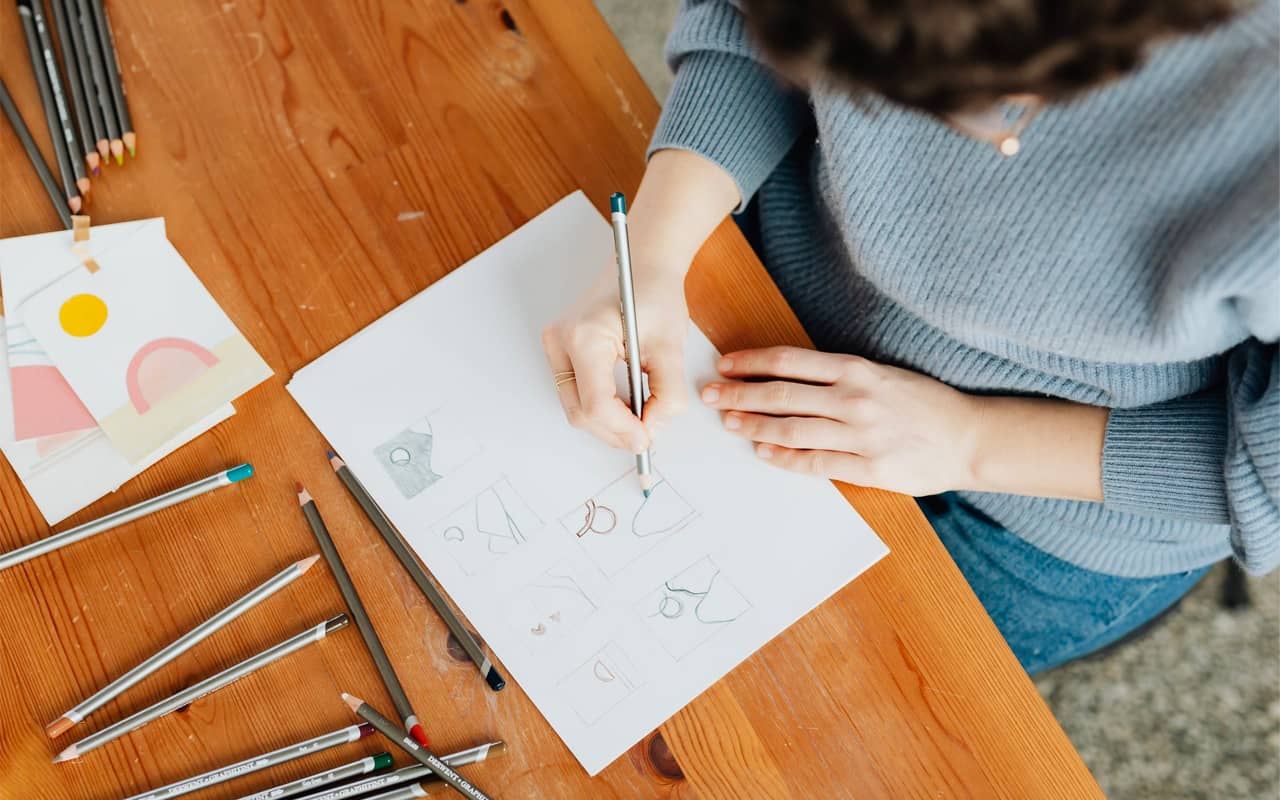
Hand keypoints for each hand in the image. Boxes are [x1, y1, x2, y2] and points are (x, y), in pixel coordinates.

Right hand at [542, 266, 689, 452]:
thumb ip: (667, 393)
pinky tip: (625, 408)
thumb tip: (653, 427)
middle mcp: (561, 342)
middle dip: (614, 431)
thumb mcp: (671, 346)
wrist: (642, 265)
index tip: (647, 438)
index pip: (596, 404)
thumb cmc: (654, 293)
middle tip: (645, 437)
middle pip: (580, 412)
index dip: (623, 430)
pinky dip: (600, 408)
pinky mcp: (561, 351)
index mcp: (585, 336)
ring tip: (639, 421)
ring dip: (607, 422)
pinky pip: (575, 394)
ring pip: (575, 408)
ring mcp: (556, 347)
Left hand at [701, 346, 984, 495]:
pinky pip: (816, 462)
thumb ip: (839, 376)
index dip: (752, 362)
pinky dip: (784, 457)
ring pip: (792, 429)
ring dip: (754, 426)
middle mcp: (854, 398)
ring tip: (728, 423)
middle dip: (739, 394)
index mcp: (856, 369)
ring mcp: (861, 435)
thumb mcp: (882, 374)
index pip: (790, 361)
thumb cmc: (923, 404)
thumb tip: (788, 378)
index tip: (725, 364)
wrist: (969, 438)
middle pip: (782, 394)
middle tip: (708, 395)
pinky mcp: (868, 468)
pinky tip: (762, 453)